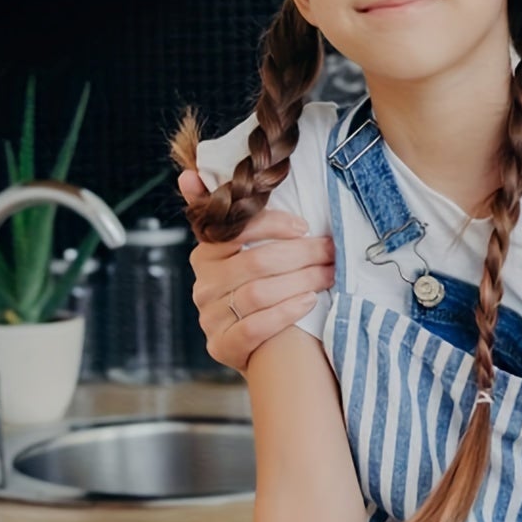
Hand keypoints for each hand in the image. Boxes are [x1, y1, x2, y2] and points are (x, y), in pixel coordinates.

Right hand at [177, 168, 333, 372]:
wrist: (255, 345)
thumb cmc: (255, 287)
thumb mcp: (239, 251)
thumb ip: (226, 214)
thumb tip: (189, 175)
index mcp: (205, 254)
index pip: (235, 231)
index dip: (272, 225)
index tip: (305, 226)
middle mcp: (203, 285)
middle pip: (255, 263)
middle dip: (301, 255)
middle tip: (331, 251)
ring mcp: (210, 318)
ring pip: (257, 294)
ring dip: (300, 282)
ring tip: (328, 274)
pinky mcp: (221, 346)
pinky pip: (254, 327)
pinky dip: (285, 313)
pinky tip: (309, 302)